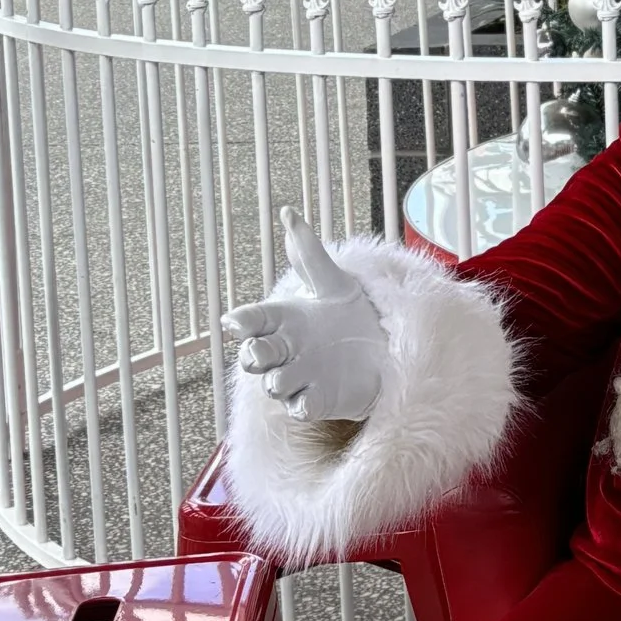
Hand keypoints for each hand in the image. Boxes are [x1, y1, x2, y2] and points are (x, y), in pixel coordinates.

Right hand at [224, 209, 386, 426]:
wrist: (383, 342)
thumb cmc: (347, 312)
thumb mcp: (332, 281)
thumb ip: (309, 253)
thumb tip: (288, 212)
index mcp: (282, 321)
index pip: (252, 321)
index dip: (242, 323)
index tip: (236, 321)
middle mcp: (285, 352)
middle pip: (256, 357)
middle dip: (254, 355)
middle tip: (261, 350)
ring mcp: (300, 378)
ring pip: (275, 385)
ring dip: (276, 381)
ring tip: (284, 375)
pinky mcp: (319, 401)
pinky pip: (302, 408)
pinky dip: (302, 405)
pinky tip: (308, 399)